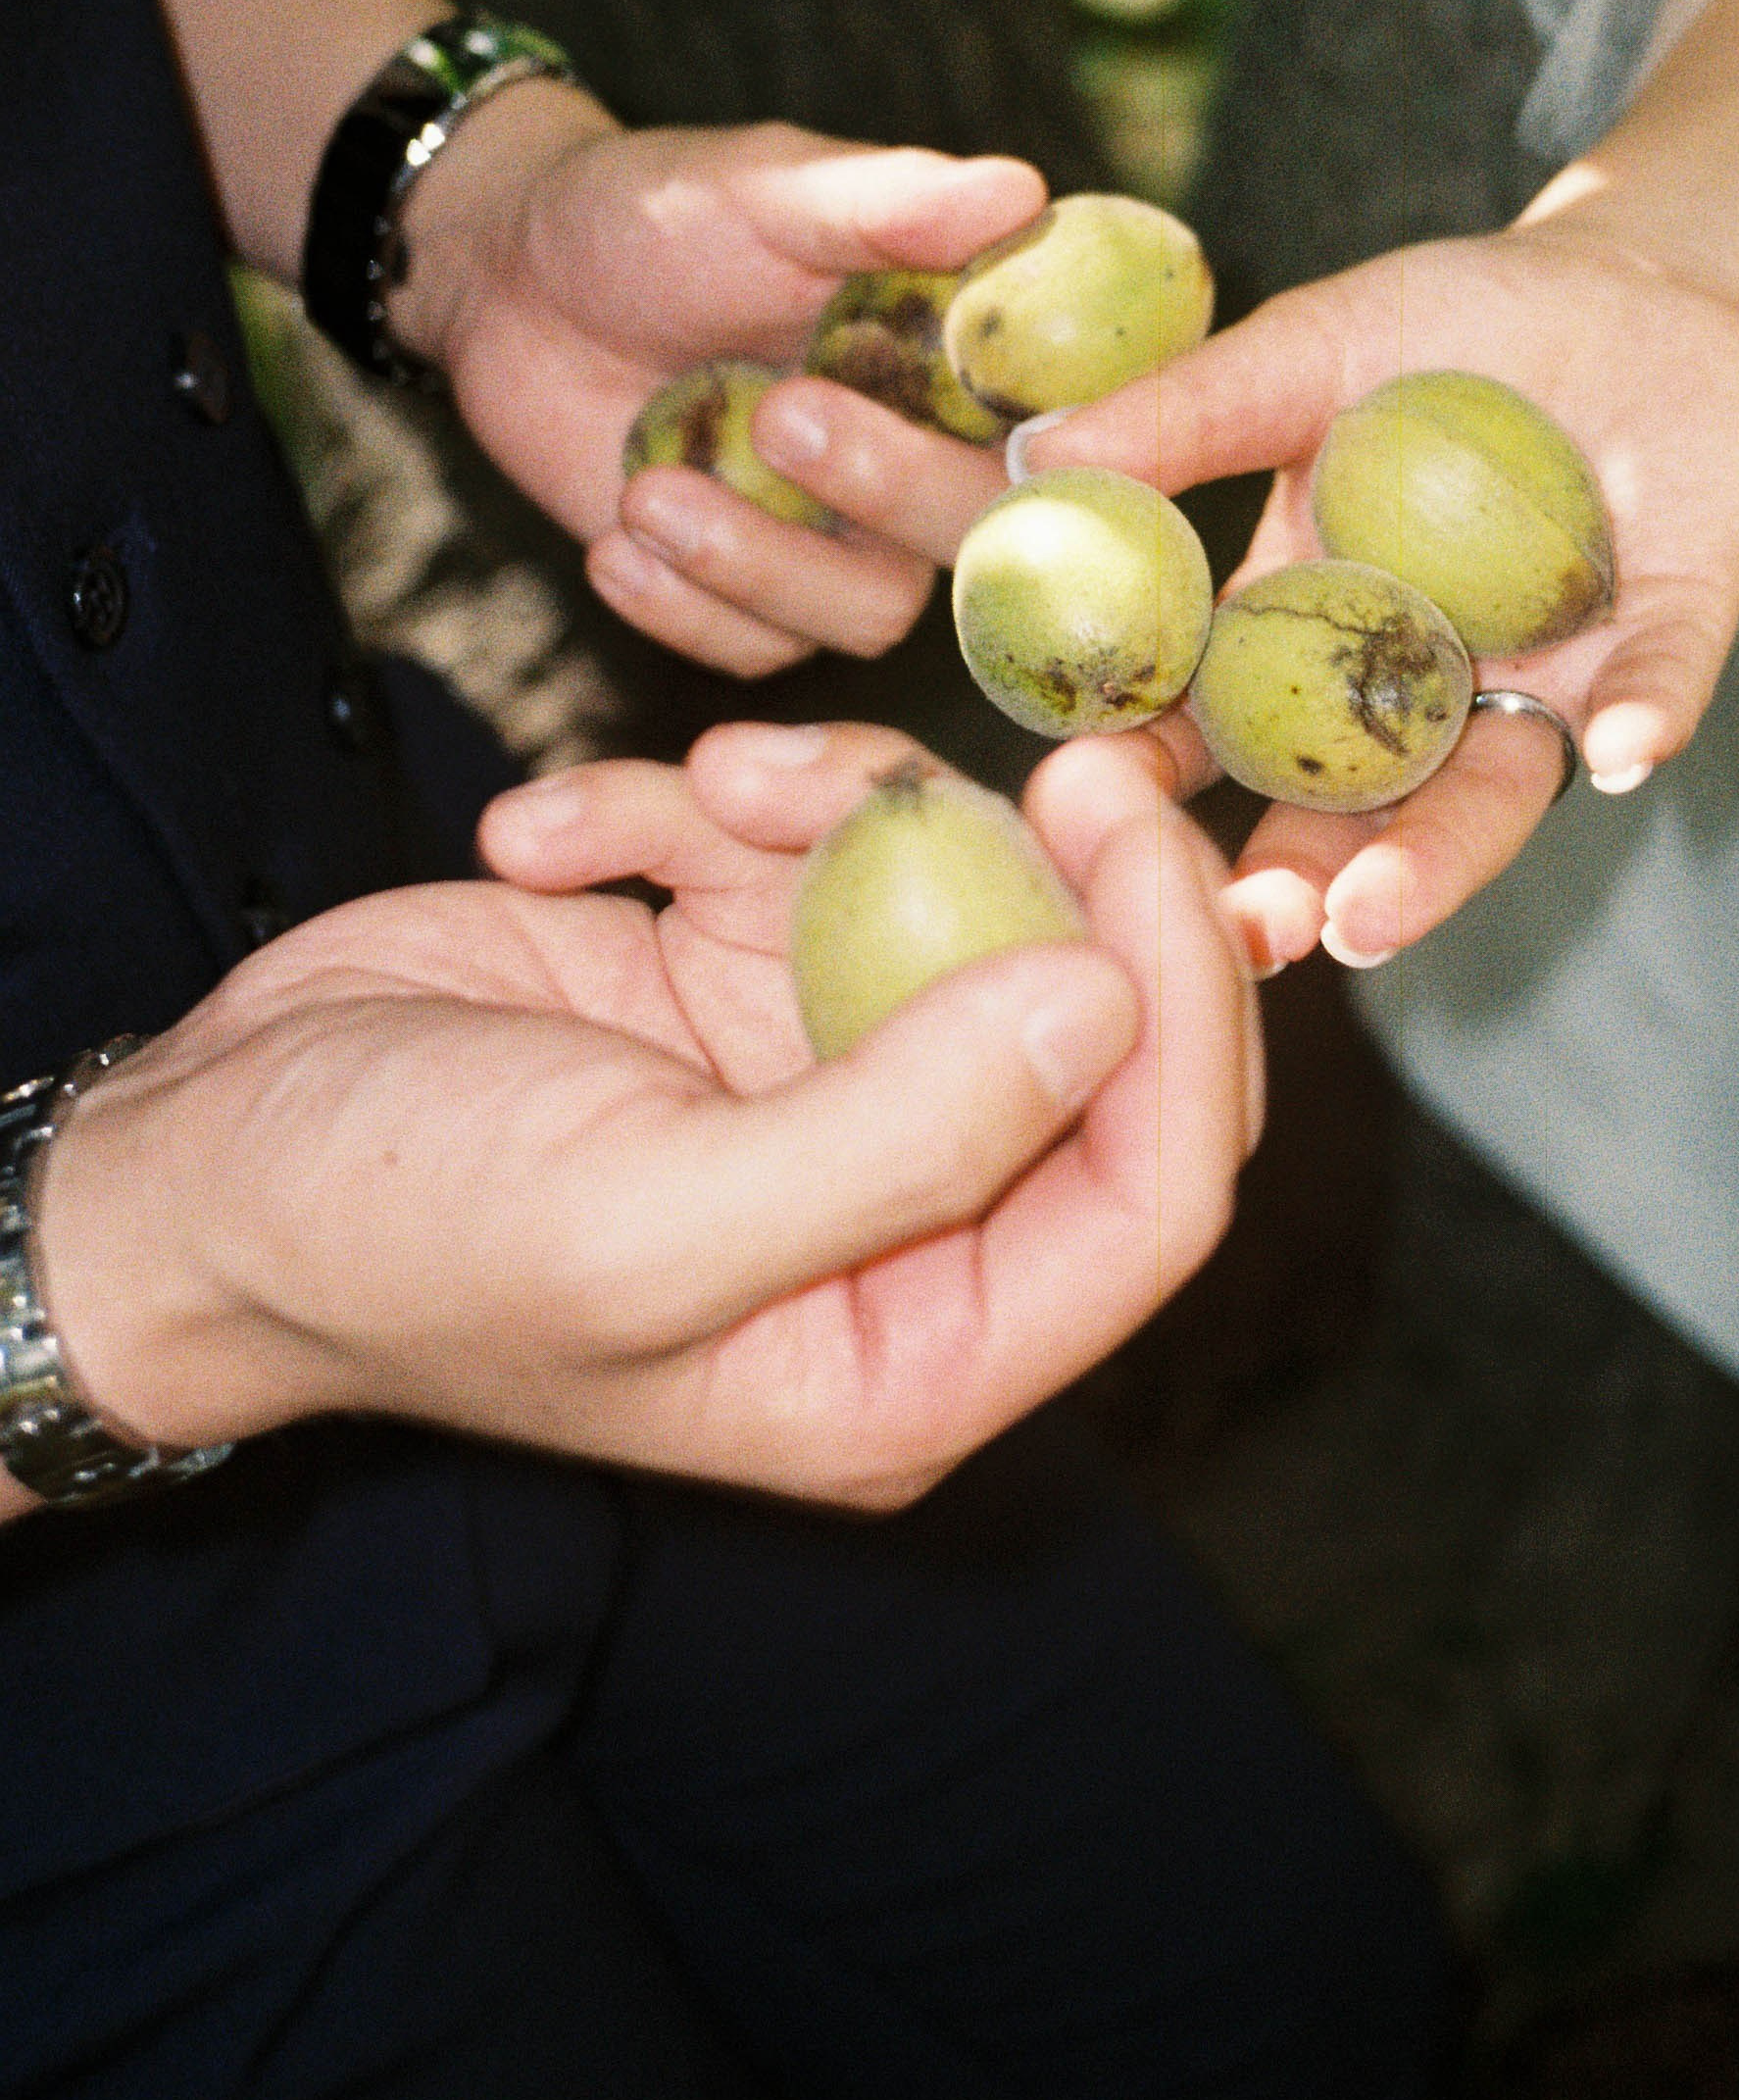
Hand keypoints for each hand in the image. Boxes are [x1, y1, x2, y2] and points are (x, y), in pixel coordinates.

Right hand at [29, 726, 1258, 1516]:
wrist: (195, 1161)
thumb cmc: (398, 1237)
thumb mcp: (645, 1222)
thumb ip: (902, 1140)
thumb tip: (1109, 1006)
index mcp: (912, 1347)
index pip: (1158, 1185)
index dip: (1183, 1004)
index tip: (1129, 830)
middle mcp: (896, 1215)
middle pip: (1085, 1016)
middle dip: (1053, 877)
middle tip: (1039, 752)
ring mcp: (817, 1076)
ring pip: (941, 889)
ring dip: (825, 810)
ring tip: (691, 794)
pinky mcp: (731, 969)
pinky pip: (790, 840)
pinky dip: (680, 805)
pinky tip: (553, 839)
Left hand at [397, 91, 1042, 672]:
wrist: (506, 283)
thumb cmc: (650, 212)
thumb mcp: (762, 191)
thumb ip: (886, 206)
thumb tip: (1022, 190)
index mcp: (962, 354)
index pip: (1074, 420)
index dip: (1082, 450)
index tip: (1021, 438)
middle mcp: (925, 453)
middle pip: (984, 529)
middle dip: (892, 491)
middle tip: (782, 412)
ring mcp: (840, 535)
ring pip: (868, 613)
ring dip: (757, 566)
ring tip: (648, 494)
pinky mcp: (750, 596)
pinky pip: (758, 652)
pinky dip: (683, 611)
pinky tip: (614, 543)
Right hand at [1036, 212, 1738, 972]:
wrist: (1633, 279)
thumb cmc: (1447, 320)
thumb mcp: (1303, 353)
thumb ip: (1184, 415)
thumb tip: (1030, 455)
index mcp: (1318, 624)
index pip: (1227, 728)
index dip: (1163, 784)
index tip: (1093, 818)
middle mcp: (1428, 682)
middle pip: (1356, 809)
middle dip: (1304, 884)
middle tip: (1251, 937)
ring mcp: (1545, 670)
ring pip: (1492, 795)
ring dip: (1439, 863)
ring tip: (1375, 918)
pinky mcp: (1669, 629)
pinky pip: (1657, 686)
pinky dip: (1638, 719)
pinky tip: (1617, 753)